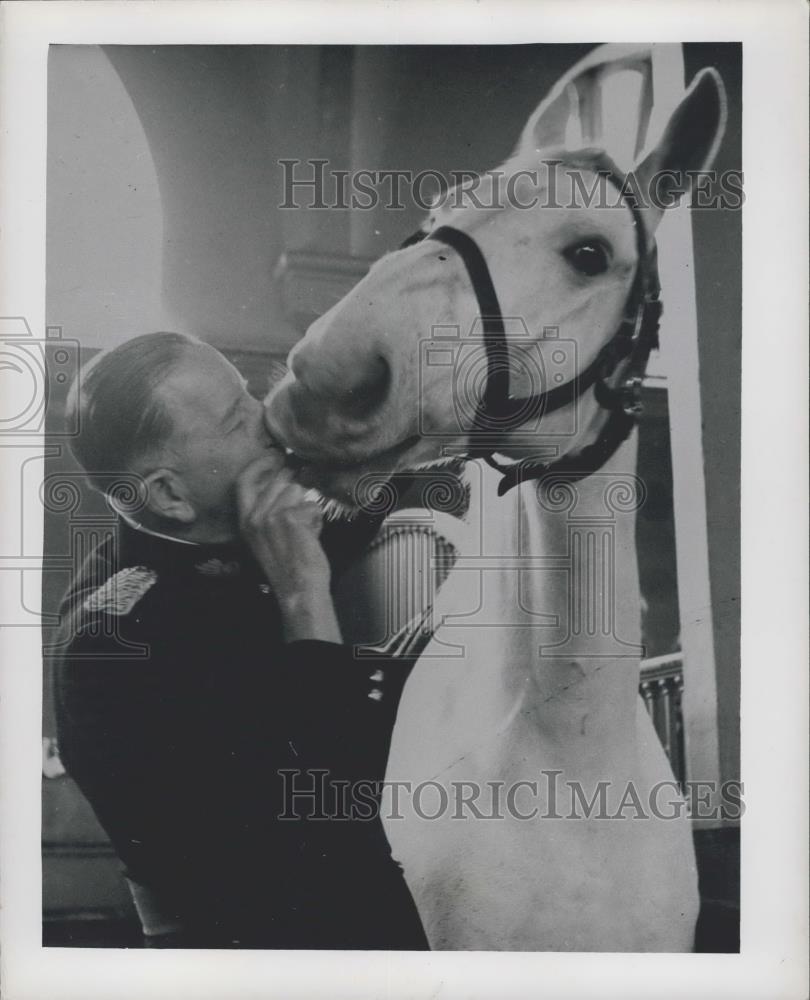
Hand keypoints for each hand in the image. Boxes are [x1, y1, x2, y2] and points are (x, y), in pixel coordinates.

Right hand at [236, 452, 340, 642]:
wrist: (298, 589)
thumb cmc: (287, 566)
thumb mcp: (266, 537)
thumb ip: (269, 510)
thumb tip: (287, 480)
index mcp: (245, 521)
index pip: (244, 480)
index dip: (260, 464)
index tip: (275, 455)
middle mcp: (255, 516)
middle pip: (279, 480)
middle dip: (296, 483)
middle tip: (305, 496)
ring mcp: (272, 515)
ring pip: (298, 490)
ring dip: (307, 506)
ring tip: (306, 528)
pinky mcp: (292, 517)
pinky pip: (312, 505)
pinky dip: (317, 518)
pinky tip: (312, 535)